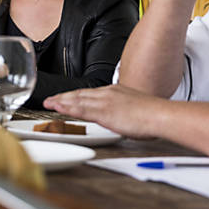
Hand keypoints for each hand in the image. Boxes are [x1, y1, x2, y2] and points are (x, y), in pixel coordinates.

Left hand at [43, 84, 162, 139]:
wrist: (159, 114)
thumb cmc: (153, 114)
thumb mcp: (135, 108)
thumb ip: (124, 111)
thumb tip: (121, 117)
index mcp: (115, 91)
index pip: (89, 93)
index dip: (75, 95)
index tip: (64, 97)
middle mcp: (107, 93)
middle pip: (79, 94)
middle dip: (63, 97)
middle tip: (49, 99)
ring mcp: (104, 101)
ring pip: (77, 100)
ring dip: (61, 101)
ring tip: (48, 103)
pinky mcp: (103, 112)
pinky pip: (80, 109)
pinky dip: (67, 108)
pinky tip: (57, 108)